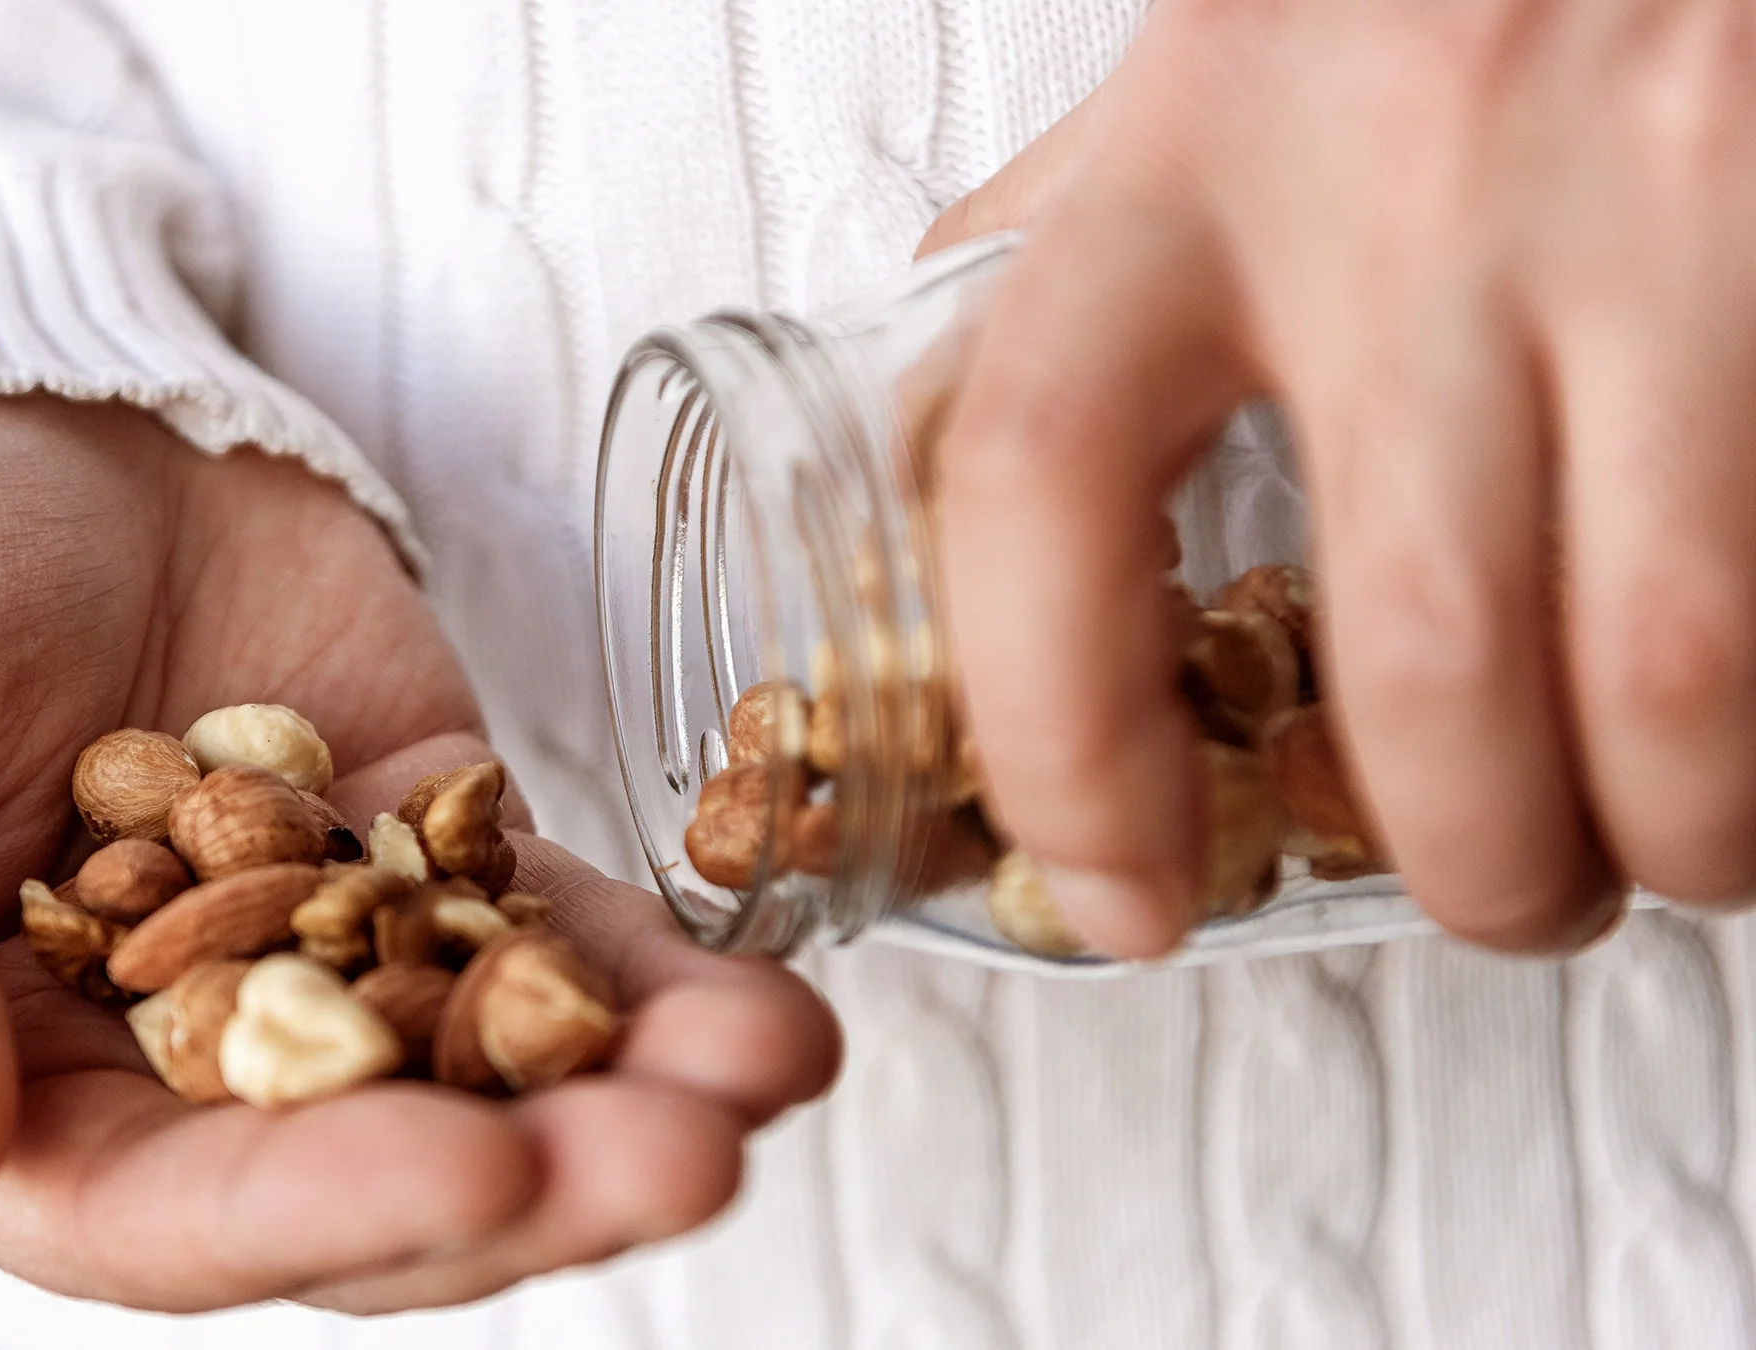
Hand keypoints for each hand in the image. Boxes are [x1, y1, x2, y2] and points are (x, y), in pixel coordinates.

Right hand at [0, 392, 837, 1310]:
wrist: (12, 393)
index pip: (160, 1215)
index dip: (317, 1210)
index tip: (470, 1170)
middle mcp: (171, 1065)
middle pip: (368, 1183)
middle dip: (533, 1186)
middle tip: (681, 1153)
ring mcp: (325, 958)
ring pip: (488, 1083)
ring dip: (633, 1100)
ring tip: (767, 1078)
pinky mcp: (436, 847)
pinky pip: (554, 937)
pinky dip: (658, 979)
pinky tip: (771, 1001)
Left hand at [918, 0, 1755, 956]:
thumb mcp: (1221, 63)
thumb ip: (1089, 240)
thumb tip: (954, 432)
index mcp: (1198, 144)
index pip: (1039, 476)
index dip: (1060, 745)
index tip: (1122, 882)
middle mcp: (1412, 177)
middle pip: (1411, 649)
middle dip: (1470, 855)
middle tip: (1491, 890)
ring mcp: (1645, 204)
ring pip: (1658, 658)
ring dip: (1663, 823)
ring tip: (1653, 846)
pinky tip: (1749, 727)